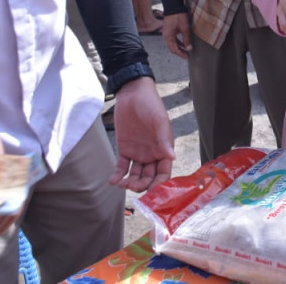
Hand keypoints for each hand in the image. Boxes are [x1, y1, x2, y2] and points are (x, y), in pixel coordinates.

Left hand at [109, 77, 174, 191]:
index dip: (159, 184)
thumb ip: (163, 140)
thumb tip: (172, 157)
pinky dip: (117, 175)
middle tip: (132, 187)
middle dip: (141, 186)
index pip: (164, 172)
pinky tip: (113, 181)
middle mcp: (152, 154)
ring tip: (121, 184)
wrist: (132, 93)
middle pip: (148, 177)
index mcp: (164, 149)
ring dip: (129, 182)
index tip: (152, 192)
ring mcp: (138, 152)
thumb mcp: (158, 121)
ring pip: (135, 175)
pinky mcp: (124, 149)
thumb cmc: (151, 105)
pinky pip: (121, 166)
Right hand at [162, 12, 191, 58]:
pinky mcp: (168, 29)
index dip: (181, 54)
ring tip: (186, 51)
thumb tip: (189, 48)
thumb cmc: (178, 16)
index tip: (187, 57)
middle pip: (172, 48)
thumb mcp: (185, 28)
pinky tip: (183, 43)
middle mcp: (165, 36)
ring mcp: (166, 32)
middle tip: (187, 56)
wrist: (173, 5)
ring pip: (172, 43)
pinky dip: (177, 42)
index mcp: (168, 36)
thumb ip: (186, 39)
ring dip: (178, 47)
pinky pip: (172, 39)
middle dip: (179, 52)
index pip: (174, 49)